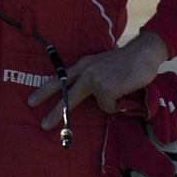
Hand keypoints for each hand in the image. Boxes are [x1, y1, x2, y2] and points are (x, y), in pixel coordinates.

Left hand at [27, 30, 168, 132]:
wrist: (145, 51)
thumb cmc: (130, 61)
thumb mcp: (105, 66)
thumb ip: (95, 79)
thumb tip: (96, 100)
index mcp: (84, 65)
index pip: (60, 79)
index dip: (45, 91)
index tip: (31, 101)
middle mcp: (86, 72)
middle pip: (66, 96)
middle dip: (55, 113)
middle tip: (42, 126)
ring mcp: (95, 80)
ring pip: (102, 105)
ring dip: (115, 101)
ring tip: (125, 86)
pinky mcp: (106, 89)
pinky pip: (112, 107)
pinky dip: (122, 102)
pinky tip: (128, 88)